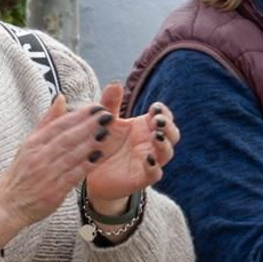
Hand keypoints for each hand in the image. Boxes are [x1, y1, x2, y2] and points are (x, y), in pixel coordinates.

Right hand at [0, 94, 113, 248]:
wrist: (8, 203)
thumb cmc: (21, 173)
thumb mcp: (28, 144)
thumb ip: (47, 122)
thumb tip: (60, 98)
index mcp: (33, 144)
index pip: (58, 125)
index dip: (79, 115)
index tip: (96, 107)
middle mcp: (38, 157)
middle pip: (66, 138)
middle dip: (88, 126)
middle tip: (107, 115)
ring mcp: (46, 173)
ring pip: (71, 155)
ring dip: (90, 143)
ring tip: (107, 132)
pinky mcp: (53, 190)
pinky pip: (72, 175)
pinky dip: (86, 165)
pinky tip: (99, 157)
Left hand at [83, 84, 177, 213]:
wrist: (90, 174)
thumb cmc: (101, 145)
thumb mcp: (104, 123)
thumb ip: (109, 104)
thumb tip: (115, 83)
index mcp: (144, 128)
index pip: (164, 117)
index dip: (163, 112)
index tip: (154, 108)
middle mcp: (151, 144)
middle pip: (172, 134)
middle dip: (168, 126)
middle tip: (157, 120)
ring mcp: (149, 161)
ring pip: (166, 153)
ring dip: (164, 144)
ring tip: (155, 136)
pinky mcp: (142, 178)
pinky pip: (154, 174)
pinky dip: (154, 167)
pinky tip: (148, 160)